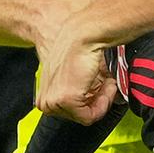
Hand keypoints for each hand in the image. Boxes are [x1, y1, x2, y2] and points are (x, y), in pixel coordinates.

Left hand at [32, 0, 116, 122]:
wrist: (85, 35)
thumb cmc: (85, 49)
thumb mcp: (82, 77)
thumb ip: (88, 93)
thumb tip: (107, 102)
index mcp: (46, 95)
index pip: (74, 113)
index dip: (93, 100)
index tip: (102, 85)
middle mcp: (46, 100)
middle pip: (79, 116)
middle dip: (98, 101)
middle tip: (106, 82)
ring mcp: (54, 102)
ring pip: (86, 117)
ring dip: (103, 99)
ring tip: (106, 80)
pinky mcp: (65, 100)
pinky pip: (91, 115)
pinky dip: (104, 101)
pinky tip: (106, 83)